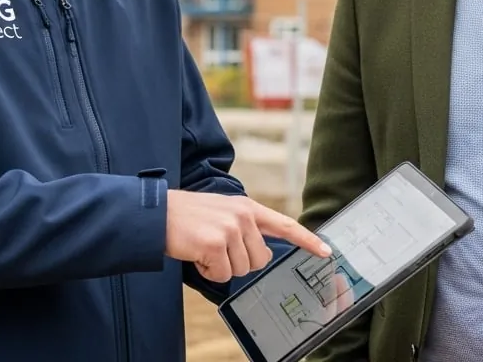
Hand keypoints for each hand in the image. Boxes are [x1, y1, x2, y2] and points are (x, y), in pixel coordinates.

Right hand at [165, 190, 331, 282]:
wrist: (156, 214)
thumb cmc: (188, 218)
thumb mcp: (222, 213)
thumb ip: (245, 228)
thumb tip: (262, 255)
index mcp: (247, 207)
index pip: (285, 224)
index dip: (307, 240)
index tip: (325, 251)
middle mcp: (243, 216)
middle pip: (260, 259)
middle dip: (238, 262)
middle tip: (216, 248)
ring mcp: (230, 228)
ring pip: (241, 269)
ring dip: (220, 267)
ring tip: (203, 248)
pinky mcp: (215, 243)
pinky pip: (221, 274)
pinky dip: (207, 271)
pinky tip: (196, 254)